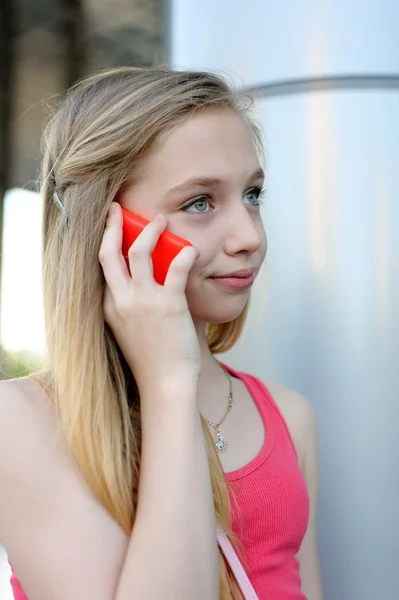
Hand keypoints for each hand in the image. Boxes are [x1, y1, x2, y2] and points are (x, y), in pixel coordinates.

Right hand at [99, 203, 200, 393]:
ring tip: (162, 220)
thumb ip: (133, 303)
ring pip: (138, 252)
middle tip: (118, 208)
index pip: (101, 267)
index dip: (105, 241)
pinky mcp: (168, 305)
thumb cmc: (152, 357)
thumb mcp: (130, 328)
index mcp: (109, 306)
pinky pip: (175, 269)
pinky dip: (184, 255)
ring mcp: (143, 302)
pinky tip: (191, 250)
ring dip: (149, 231)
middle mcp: (120, 301)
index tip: (110, 226)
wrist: (165, 383)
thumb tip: (150, 278)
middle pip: (108, 253)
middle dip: (111, 225)